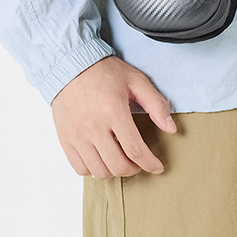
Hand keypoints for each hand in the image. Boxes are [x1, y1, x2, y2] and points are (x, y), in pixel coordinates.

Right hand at [50, 56, 176, 178]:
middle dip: (134, 169)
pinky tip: (101, 158)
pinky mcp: (65, 138)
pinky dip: (93, 169)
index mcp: (113, 111)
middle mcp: (93, 126)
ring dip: (114, 171)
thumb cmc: (104, 72)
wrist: (70, 65)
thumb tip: (171, 128)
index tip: (157, 167)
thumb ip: (156, 104)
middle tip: (139, 162)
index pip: (135, 150)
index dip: (150, 164)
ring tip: (120, 159)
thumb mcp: (136, 80)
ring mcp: (77, 135)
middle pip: (117, 166)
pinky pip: (80, 169)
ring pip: (99, 171)